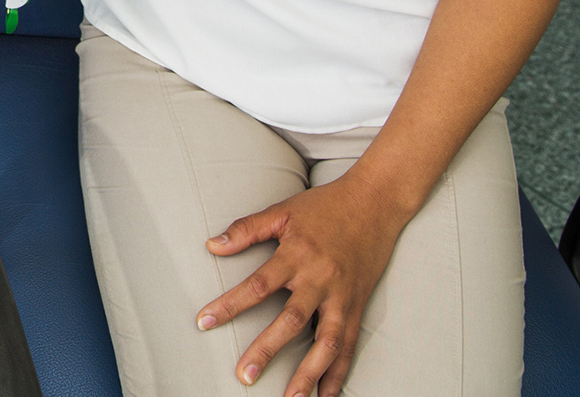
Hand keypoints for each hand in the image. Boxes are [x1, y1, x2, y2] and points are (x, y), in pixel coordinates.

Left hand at [198, 175, 408, 396]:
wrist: (376, 202)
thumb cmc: (324, 206)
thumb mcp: (282, 210)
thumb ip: (247, 229)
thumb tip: (211, 245)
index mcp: (296, 255)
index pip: (257, 286)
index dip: (229, 306)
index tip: (203, 322)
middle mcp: (320, 280)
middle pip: (291, 321)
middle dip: (267, 350)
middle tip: (245, 376)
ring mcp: (343, 296)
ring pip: (327, 342)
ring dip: (309, 374)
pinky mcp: (358, 306)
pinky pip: (350, 345)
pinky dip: (340, 372)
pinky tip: (328, 394)